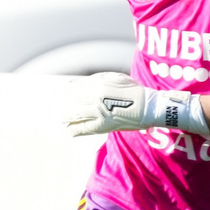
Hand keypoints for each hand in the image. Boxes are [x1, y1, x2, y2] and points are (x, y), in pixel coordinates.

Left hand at [64, 74, 205, 137]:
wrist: (148, 107)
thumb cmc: (134, 91)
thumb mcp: (117, 78)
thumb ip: (100, 79)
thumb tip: (83, 83)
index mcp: (99, 84)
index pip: (78, 87)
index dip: (70, 90)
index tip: (66, 92)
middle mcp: (95, 98)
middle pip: (74, 100)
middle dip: (67, 102)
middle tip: (61, 106)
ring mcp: (98, 112)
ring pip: (76, 114)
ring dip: (67, 117)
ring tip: (61, 120)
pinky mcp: (103, 125)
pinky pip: (85, 128)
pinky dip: (75, 130)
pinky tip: (69, 131)